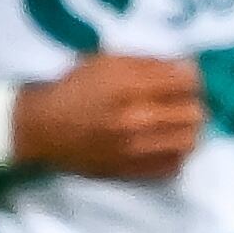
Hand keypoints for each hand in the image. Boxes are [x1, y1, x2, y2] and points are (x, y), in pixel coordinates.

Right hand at [14, 54, 205, 181]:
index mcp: (129, 86)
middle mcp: (136, 118)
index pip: (187, 81)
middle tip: (179, 102)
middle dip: (191, 104)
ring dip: (188, 130)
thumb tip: (185, 68)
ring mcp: (135, 149)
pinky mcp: (130, 171)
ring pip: (188, 141)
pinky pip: (173, 166)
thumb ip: (146, 63)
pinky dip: (176, 154)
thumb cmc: (73, 89)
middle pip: (194, 112)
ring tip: (176, 125)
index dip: (190, 77)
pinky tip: (165, 145)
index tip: (181, 79)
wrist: (40, 129)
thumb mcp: (105, 61)